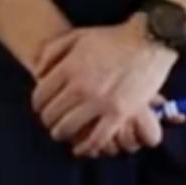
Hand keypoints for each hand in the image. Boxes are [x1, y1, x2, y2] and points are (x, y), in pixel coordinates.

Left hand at [30, 24, 177, 156]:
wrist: (149, 41)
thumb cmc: (113, 38)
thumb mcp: (77, 36)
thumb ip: (52, 51)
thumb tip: (37, 72)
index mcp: (69, 68)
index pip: (40, 96)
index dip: (38, 105)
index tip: (42, 108)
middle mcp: (81, 87)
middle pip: (52, 114)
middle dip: (48, 121)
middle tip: (52, 123)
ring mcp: (100, 102)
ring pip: (69, 129)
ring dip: (62, 135)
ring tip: (64, 135)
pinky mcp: (119, 114)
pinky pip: (97, 138)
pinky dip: (86, 147)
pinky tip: (82, 148)